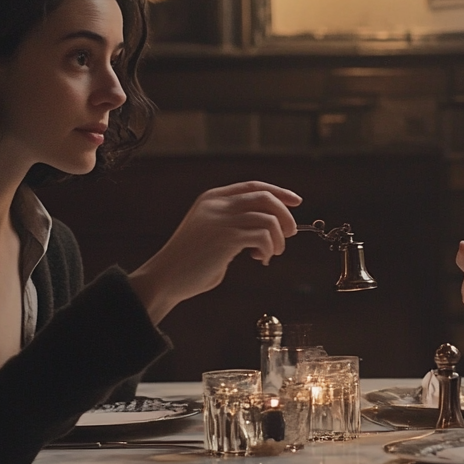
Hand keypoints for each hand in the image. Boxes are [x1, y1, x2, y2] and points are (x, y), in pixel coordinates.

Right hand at [130, 182, 301, 322]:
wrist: (166, 278)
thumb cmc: (192, 261)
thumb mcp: (212, 231)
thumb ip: (234, 222)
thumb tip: (270, 225)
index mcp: (213, 198)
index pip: (254, 186)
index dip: (278, 192)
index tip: (296, 201)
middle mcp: (217, 204)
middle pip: (266, 198)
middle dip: (285, 216)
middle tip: (289, 235)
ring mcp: (221, 219)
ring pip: (268, 219)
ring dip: (277, 239)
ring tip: (270, 253)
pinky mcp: (226, 238)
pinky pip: (263, 236)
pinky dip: (269, 248)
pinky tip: (260, 258)